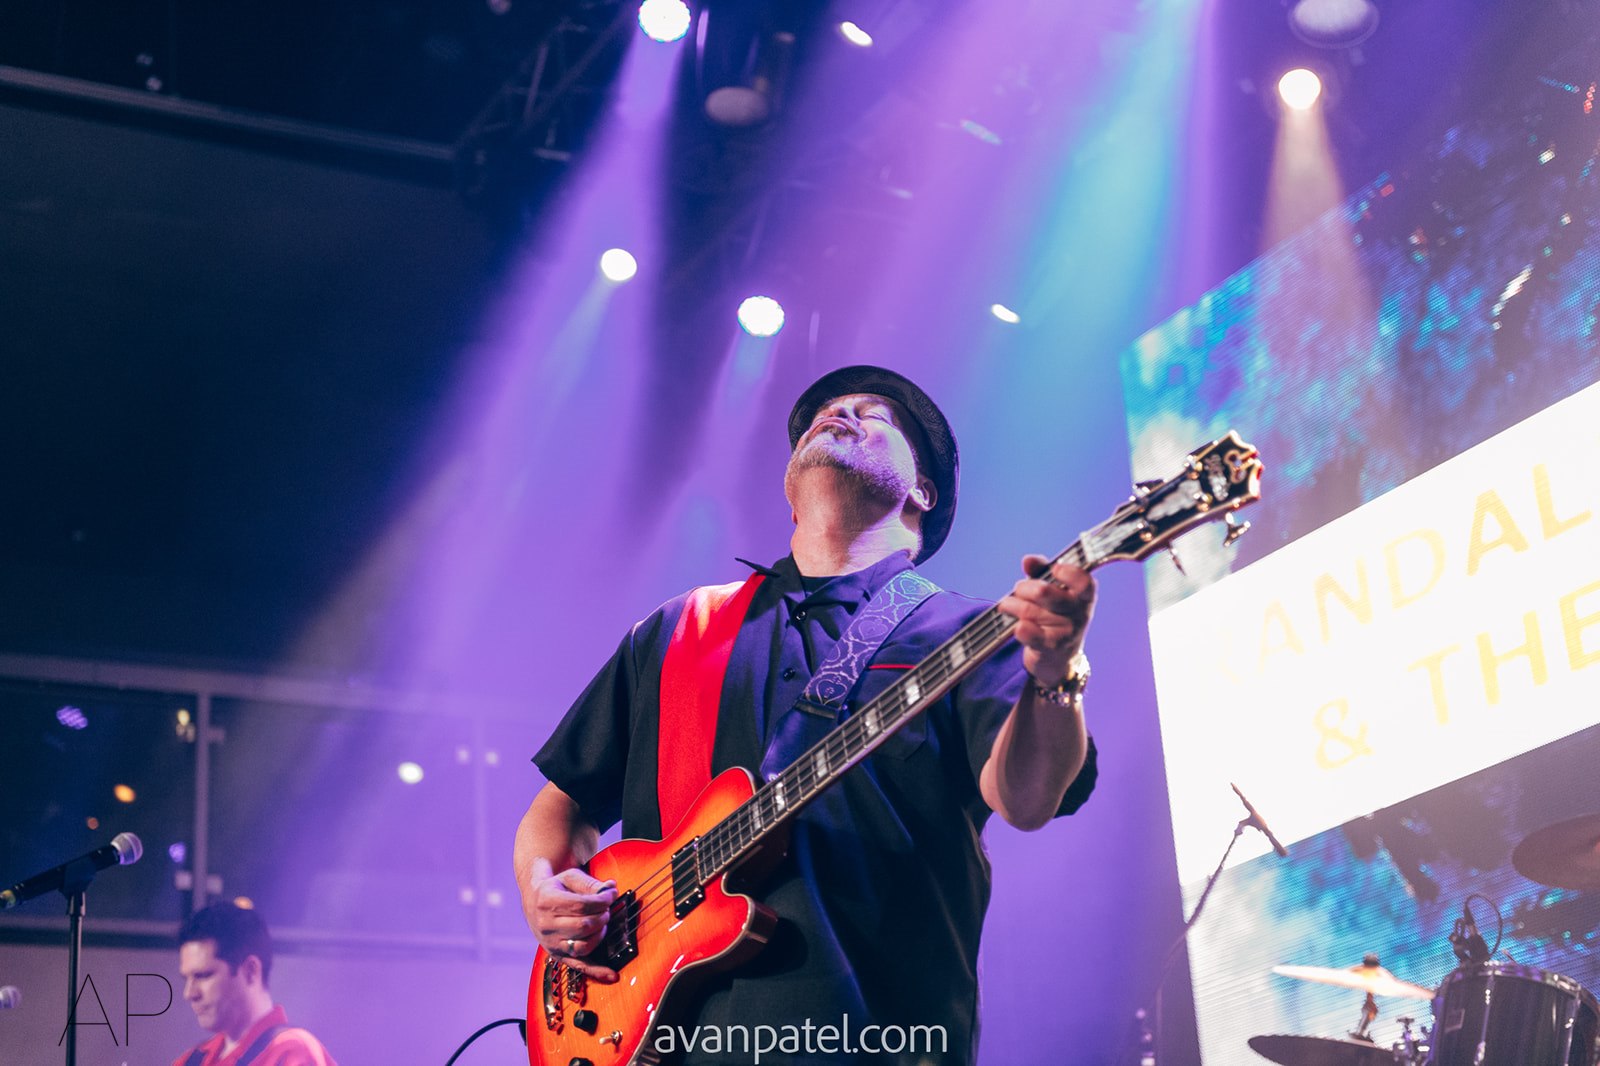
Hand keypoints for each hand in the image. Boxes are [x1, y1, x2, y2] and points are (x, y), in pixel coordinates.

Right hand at [525, 857, 619, 981]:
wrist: (534, 902)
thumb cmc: (555, 888)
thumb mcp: (569, 878)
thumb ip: (591, 883)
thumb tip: (612, 888)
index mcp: (547, 902)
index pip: (582, 905)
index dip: (602, 901)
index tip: (611, 895)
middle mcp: (546, 925)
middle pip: (584, 925)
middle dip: (603, 916)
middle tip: (606, 909)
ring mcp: (551, 943)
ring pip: (584, 945)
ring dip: (601, 933)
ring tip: (602, 923)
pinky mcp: (557, 955)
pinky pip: (579, 965)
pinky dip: (597, 971)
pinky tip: (611, 975)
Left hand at [996, 555, 1095, 687]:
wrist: (1057, 654)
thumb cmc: (1054, 612)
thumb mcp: (1052, 589)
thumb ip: (1041, 570)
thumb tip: (1028, 560)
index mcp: (1083, 595)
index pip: (1084, 582)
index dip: (1069, 573)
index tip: (1055, 569)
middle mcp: (1080, 613)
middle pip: (1043, 592)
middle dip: (1023, 588)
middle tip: (1018, 589)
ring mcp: (1068, 632)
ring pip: (1028, 611)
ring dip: (1011, 605)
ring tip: (1007, 605)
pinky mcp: (1052, 648)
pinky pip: (1027, 632)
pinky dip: (1018, 628)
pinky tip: (1017, 626)